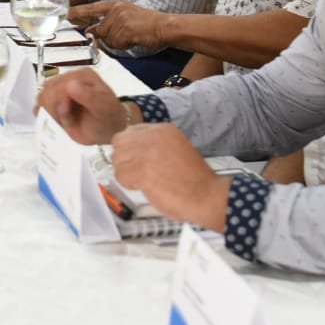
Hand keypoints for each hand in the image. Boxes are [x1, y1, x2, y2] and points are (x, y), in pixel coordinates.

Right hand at [34, 67, 129, 144]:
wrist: (108, 131)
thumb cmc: (109, 119)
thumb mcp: (104, 109)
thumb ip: (89, 96)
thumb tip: (70, 84)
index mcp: (83, 76)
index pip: (61, 84)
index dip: (60, 101)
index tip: (67, 114)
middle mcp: (69, 79)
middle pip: (48, 90)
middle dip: (56, 109)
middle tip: (69, 120)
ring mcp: (59, 89)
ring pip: (42, 97)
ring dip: (51, 113)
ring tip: (66, 120)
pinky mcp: (53, 101)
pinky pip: (40, 106)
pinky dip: (45, 116)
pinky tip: (58, 121)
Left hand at [69, 0, 168, 50]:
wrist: (164, 26)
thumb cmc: (148, 23)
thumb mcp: (126, 16)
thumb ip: (107, 22)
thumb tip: (91, 31)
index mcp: (115, 4)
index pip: (91, 8)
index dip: (77, 12)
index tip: (66, 14)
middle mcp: (115, 10)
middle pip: (100, 30)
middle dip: (108, 37)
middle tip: (125, 35)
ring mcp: (119, 19)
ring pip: (108, 39)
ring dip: (118, 42)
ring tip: (132, 36)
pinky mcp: (125, 30)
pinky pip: (116, 44)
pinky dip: (123, 45)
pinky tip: (133, 39)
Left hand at [111, 123, 229, 232]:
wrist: (207, 195)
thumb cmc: (193, 179)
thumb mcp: (175, 148)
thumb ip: (154, 145)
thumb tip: (131, 151)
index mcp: (163, 129)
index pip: (130, 132)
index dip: (131, 149)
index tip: (140, 161)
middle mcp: (153, 136)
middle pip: (119, 142)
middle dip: (124, 158)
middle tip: (137, 172)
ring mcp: (146, 152)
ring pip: (117, 159)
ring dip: (126, 172)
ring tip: (143, 181)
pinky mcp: (141, 171)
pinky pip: (120, 175)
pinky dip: (128, 184)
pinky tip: (143, 187)